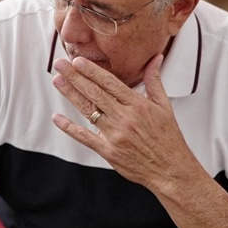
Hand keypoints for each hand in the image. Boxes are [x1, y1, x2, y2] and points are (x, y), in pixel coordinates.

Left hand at [51, 53, 196, 190]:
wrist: (170, 169)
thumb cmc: (167, 138)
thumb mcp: (164, 106)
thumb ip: (154, 81)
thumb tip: (156, 58)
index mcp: (138, 105)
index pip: (110, 83)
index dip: (92, 71)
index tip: (78, 61)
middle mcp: (125, 118)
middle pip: (95, 93)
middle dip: (76, 77)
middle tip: (60, 64)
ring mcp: (115, 135)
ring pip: (88, 110)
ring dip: (71, 94)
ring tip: (57, 81)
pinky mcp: (108, 151)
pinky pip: (85, 137)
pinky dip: (69, 127)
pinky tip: (57, 118)